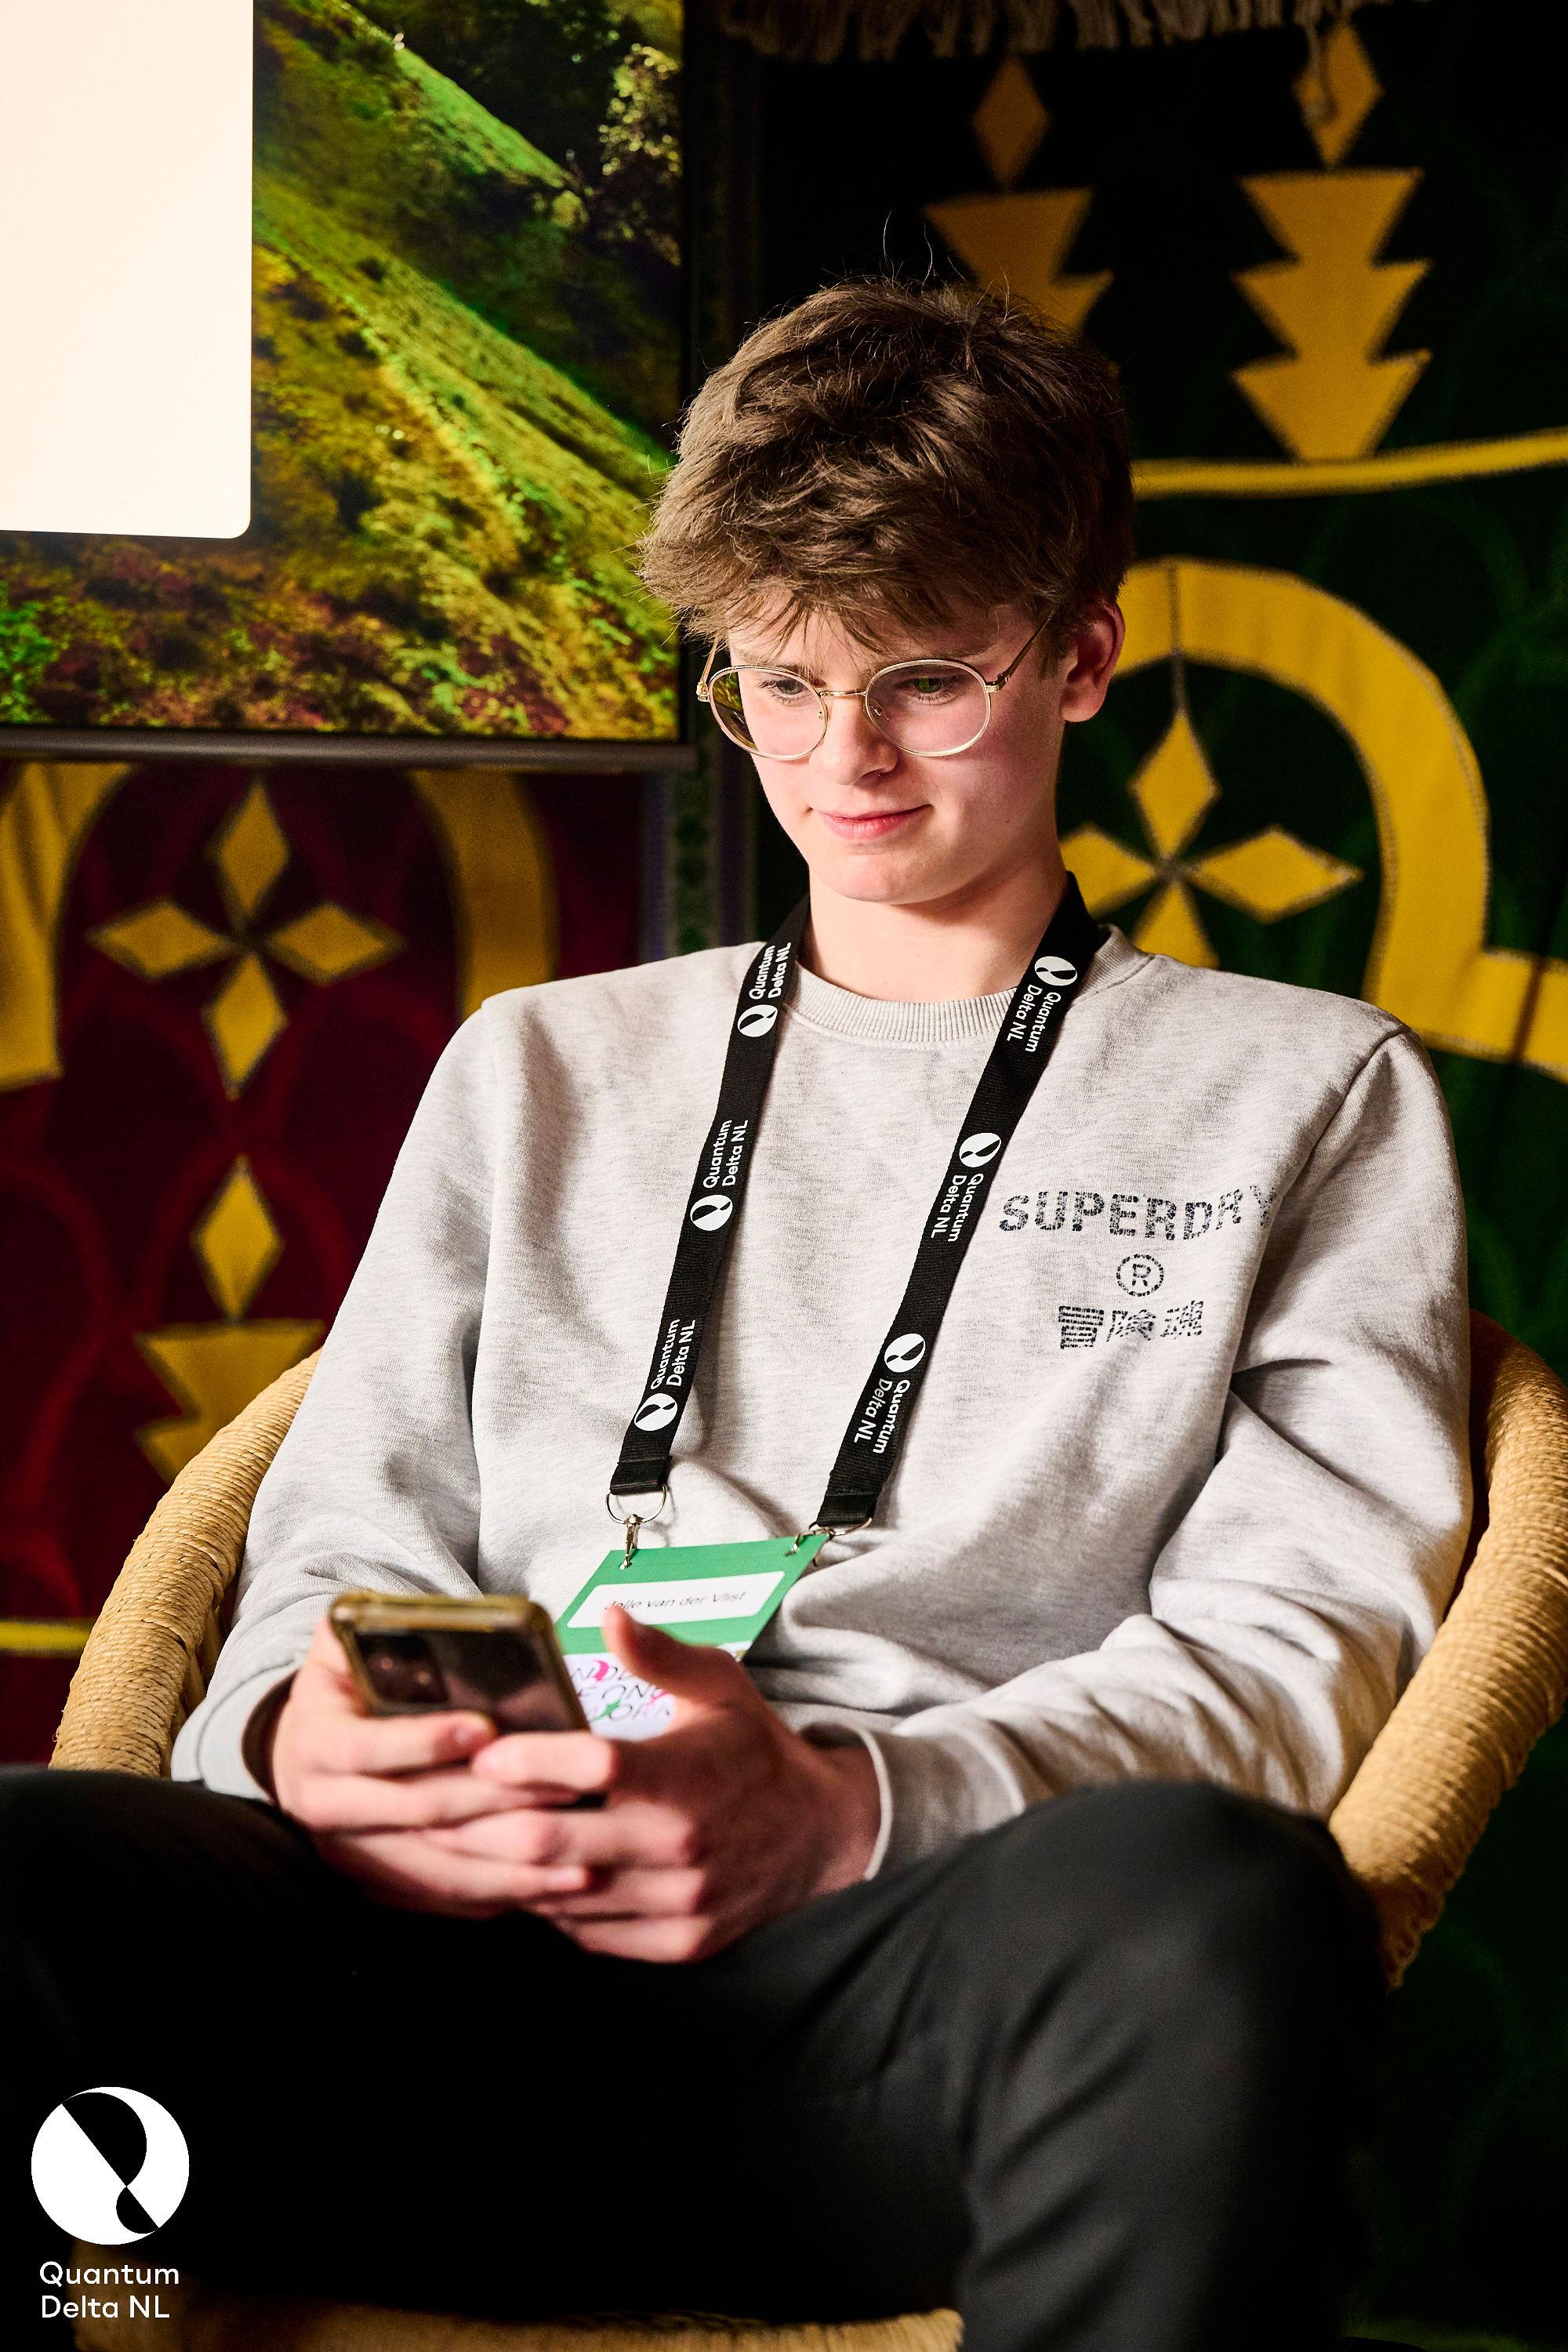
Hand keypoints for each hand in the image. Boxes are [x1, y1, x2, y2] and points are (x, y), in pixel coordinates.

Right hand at [268, 1613, 602, 1918]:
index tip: (486, 1729)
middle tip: (565, 1785)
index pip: (367, 1748)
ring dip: (511, 1864)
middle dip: (494, 1799)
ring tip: (578, 1852)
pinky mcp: (378, 1887)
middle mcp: (323, 1807)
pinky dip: (500, 1892)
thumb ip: (383, 1627)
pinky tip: (554, 1883)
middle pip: (417, 1812)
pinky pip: (444, 1898)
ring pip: (437, 1869)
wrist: (305, 1753)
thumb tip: (446, 1623)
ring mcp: (351, 1857)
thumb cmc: (347, 1685)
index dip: (425, 1741)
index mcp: (314, 1743)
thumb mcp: (347, 1643)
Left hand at [424, 1604, 882, 1960]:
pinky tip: (525, 1880)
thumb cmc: (754, 1750)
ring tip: (463, 1844)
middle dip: (484, 1826)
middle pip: (554, 1843)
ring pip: (562, 1897)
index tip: (483, 1750)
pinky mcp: (678, 1943)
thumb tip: (608, 1612)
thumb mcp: (719, 1687)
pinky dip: (550, 1909)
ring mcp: (678, 1903)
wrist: (822, 1835)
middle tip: (440, 1806)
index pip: (590, 1767)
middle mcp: (679, 1846)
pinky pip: (589, 1935)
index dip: (527, 1759)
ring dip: (507, 1871)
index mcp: (684, 1777)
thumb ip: (659, 1655)